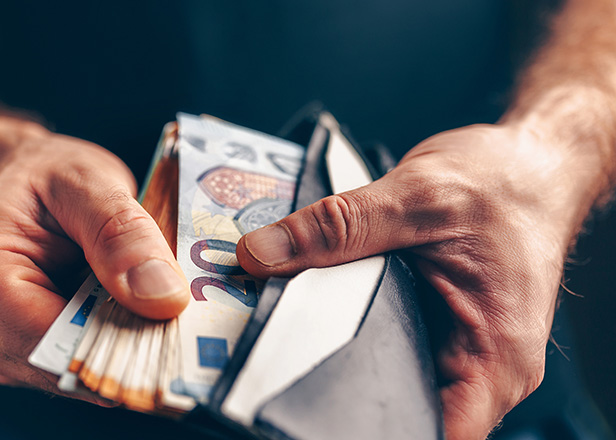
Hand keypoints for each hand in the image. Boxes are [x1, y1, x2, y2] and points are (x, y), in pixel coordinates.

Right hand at [0, 118, 188, 402]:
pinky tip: (134, 316)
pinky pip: (78, 370)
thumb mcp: (87, 183)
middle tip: (181, 316)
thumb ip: (122, 235)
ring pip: (77, 376)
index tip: (176, 326)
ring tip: (155, 307)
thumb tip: (163, 298)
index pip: (49, 341)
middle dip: (128, 347)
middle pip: (64, 367)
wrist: (24, 186)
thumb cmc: (45, 177)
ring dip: (124, 349)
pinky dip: (114, 349)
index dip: (117, 342)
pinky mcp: (24, 358)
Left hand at [237, 123, 591, 438]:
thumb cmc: (504, 184)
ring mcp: (460, 352)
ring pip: (390, 377)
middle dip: (343, 383)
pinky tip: (327, 308)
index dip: (367, 425)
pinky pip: (390, 348)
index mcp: (494, 355)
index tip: (309, 402)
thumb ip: (337, 227)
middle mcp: (482, 367)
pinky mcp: (440, 332)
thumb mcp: (415, 197)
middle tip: (287, 352)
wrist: (530, 165)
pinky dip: (356, 331)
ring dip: (347, 356)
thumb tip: (263, 254)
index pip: (431, 430)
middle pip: (402, 408)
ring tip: (306, 324)